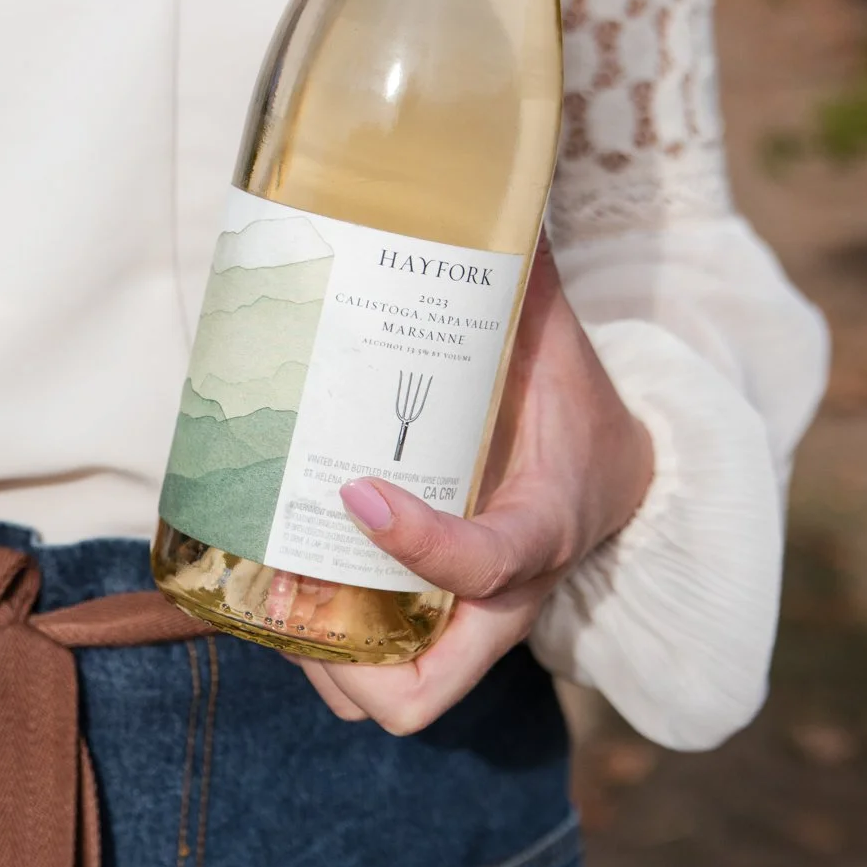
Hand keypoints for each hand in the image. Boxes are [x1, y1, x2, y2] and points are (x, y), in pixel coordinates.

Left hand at [298, 241, 652, 734]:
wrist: (610, 460)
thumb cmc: (568, 395)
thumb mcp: (550, 332)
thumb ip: (511, 263)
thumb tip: (470, 174)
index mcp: (545, 525)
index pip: (486, 566)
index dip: (418, 543)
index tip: (355, 490)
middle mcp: (505, 596)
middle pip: (423, 690)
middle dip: (341, 658)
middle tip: (282, 583)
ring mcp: (464, 624)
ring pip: (386, 692)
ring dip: (316, 658)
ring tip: (257, 585)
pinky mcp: (433, 624)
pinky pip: (372, 664)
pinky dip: (319, 644)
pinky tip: (268, 577)